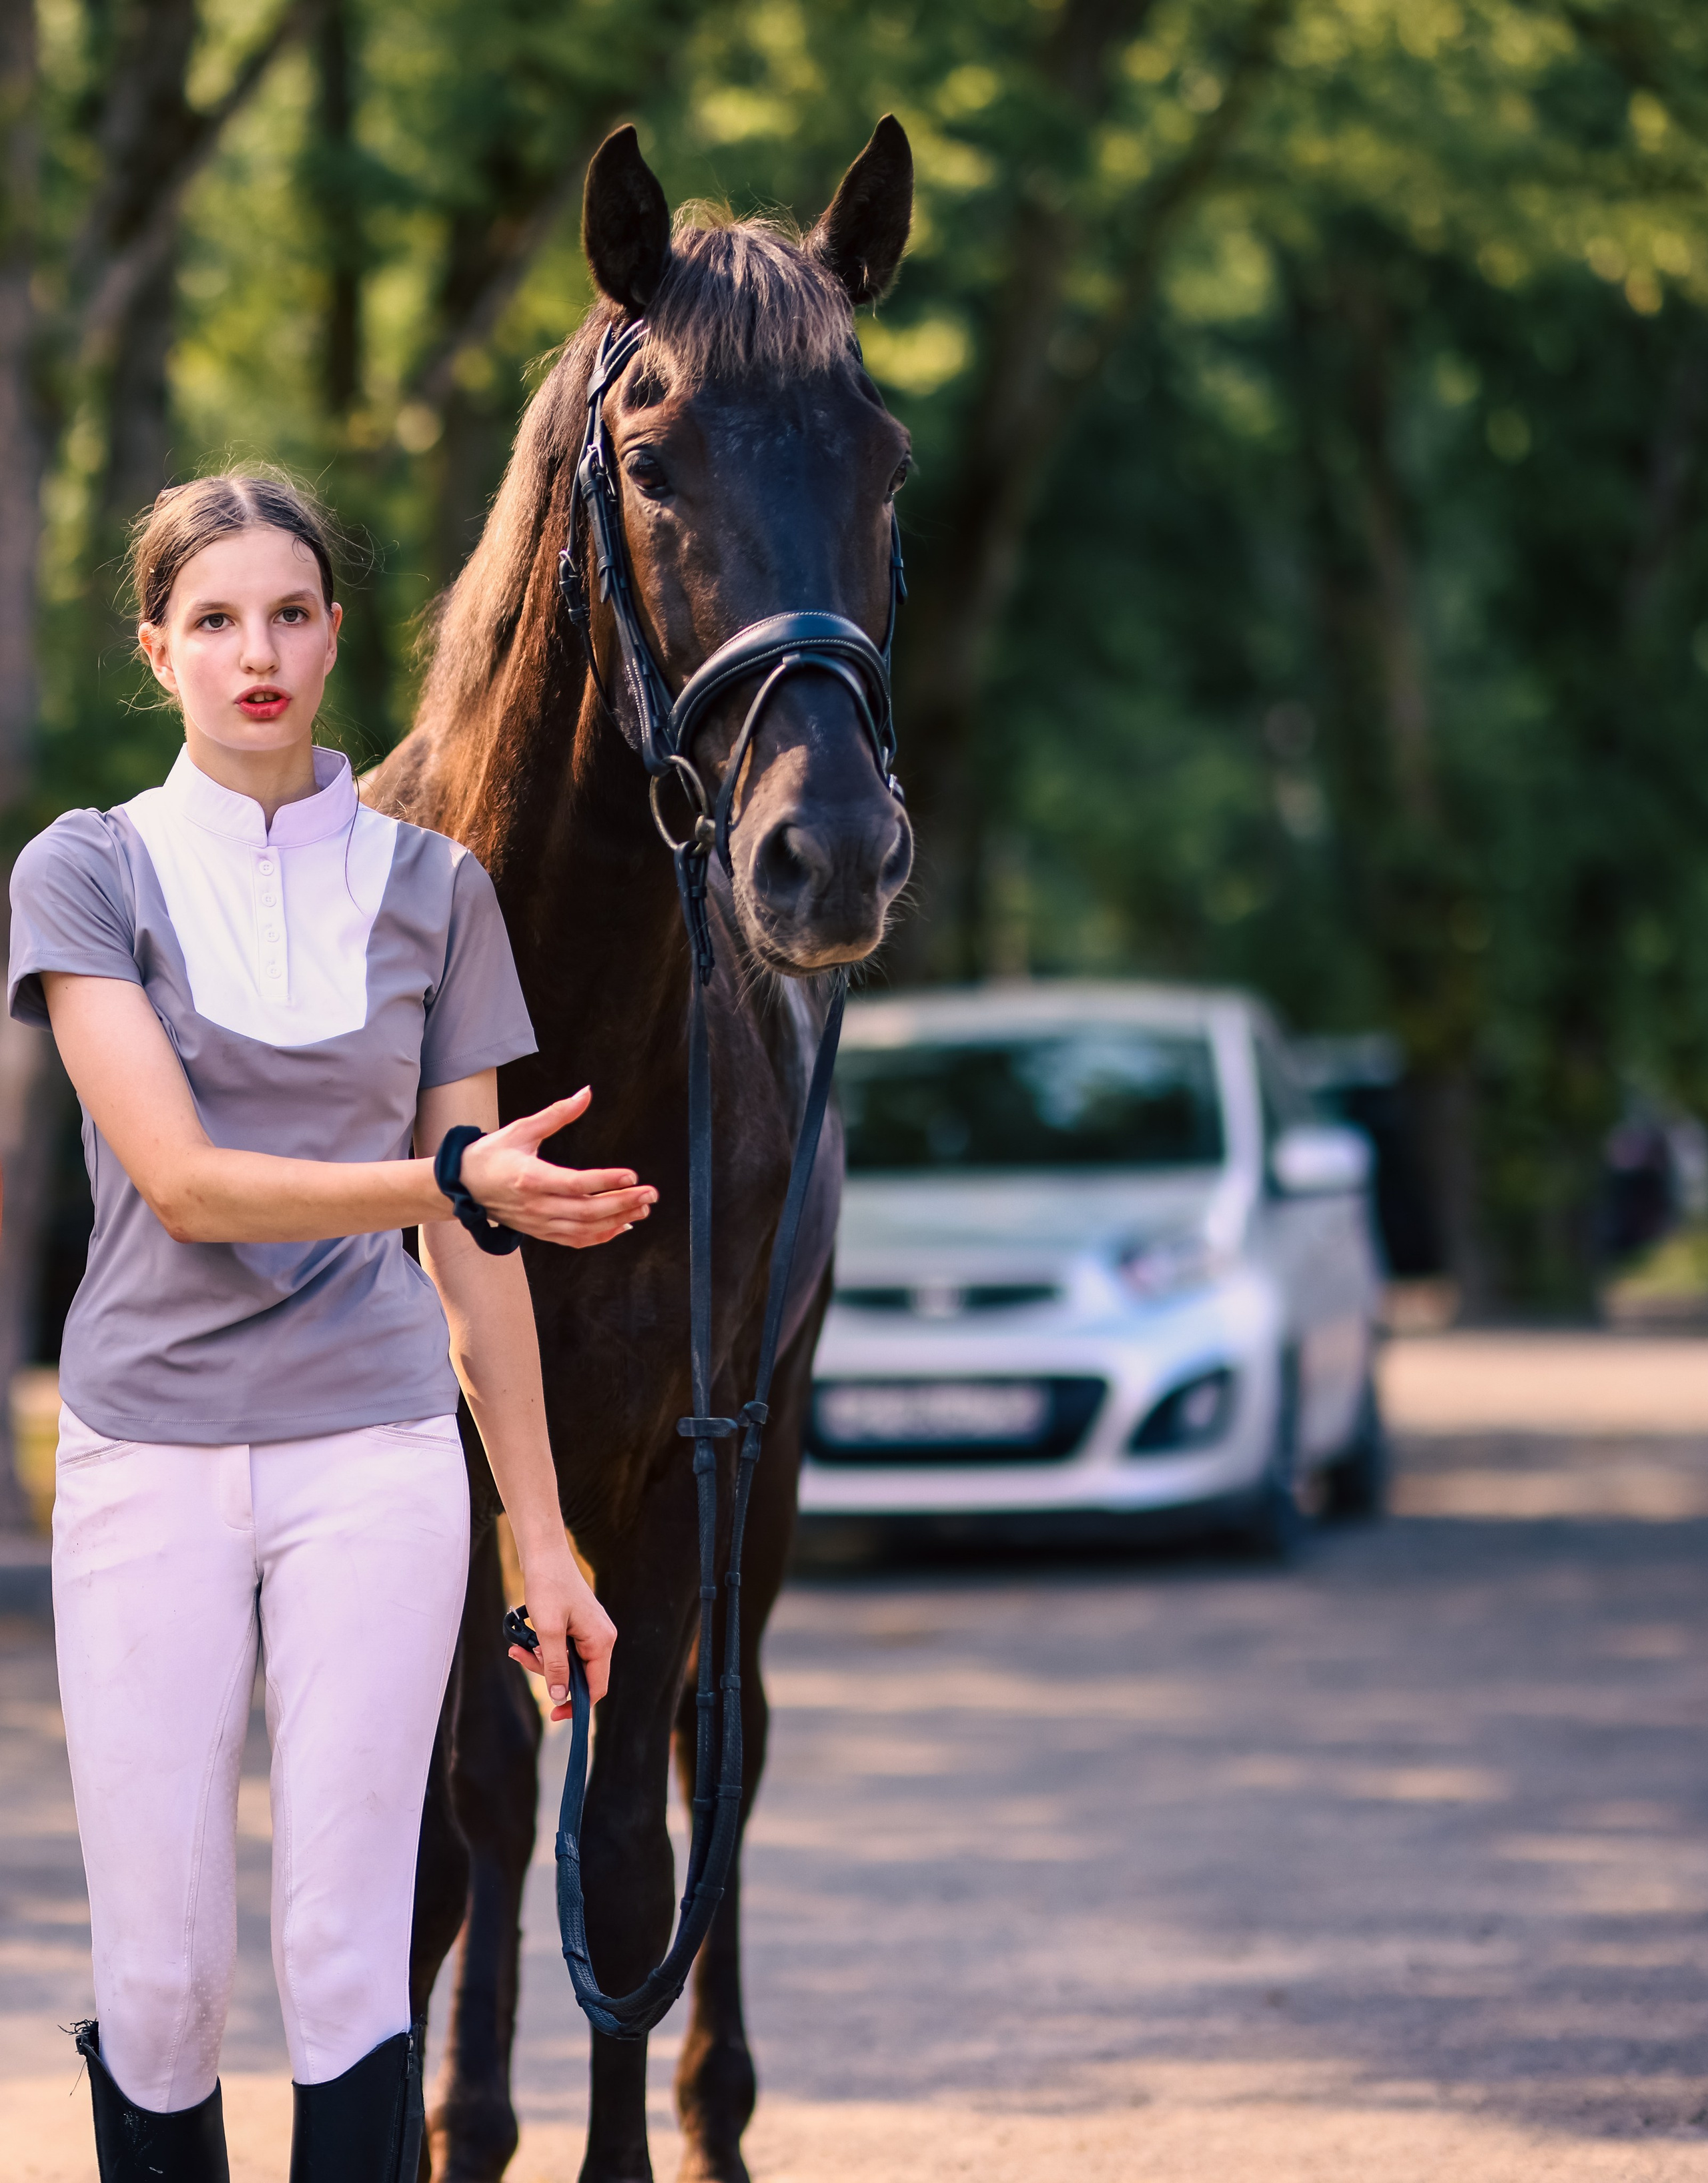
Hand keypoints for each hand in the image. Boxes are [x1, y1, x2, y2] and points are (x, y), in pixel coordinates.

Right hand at [454, 1088, 654, 1246]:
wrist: (464, 1186)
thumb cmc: (492, 1153)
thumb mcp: (522, 1129)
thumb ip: (558, 1113)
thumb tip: (587, 1093)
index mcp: (530, 1178)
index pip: (575, 1184)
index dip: (605, 1181)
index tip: (632, 1176)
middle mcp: (536, 1205)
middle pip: (586, 1211)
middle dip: (622, 1203)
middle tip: (650, 1193)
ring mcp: (538, 1223)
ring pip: (585, 1229)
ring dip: (618, 1220)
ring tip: (644, 1207)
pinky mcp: (540, 1233)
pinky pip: (575, 1240)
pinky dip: (601, 1236)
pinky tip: (623, 1225)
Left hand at [507, 1537, 616, 1721]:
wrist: (545, 1555)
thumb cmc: (548, 1588)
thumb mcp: (549, 1631)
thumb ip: (556, 1666)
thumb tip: (560, 1697)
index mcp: (601, 1641)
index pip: (596, 1688)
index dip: (576, 1704)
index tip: (553, 1714)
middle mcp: (601, 1638)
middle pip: (578, 1676)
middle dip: (549, 1674)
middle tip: (523, 1659)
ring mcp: (590, 1631)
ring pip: (567, 1662)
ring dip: (541, 1660)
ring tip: (518, 1647)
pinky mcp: (578, 1625)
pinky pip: (562, 1648)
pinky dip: (544, 1649)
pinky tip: (525, 1641)